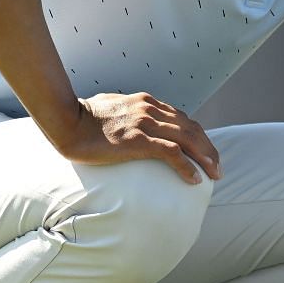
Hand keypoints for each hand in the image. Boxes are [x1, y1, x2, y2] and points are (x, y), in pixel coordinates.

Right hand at [53, 91, 221, 183]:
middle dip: (209, 149)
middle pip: (191, 128)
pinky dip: (186, 166)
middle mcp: (150, 109)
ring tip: (214, 175)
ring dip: (204, 158)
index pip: (183, 119)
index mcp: (146, 102)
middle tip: (218, 168)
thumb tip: (132, 123)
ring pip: (187, 139)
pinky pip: (170, 153)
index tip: (207, 152)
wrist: (65, 119)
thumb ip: (129, 113)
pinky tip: (193, 179)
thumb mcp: (113, 107)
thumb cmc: (84, 117)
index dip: (199, 136)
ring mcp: (144, 124)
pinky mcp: (136, 140)